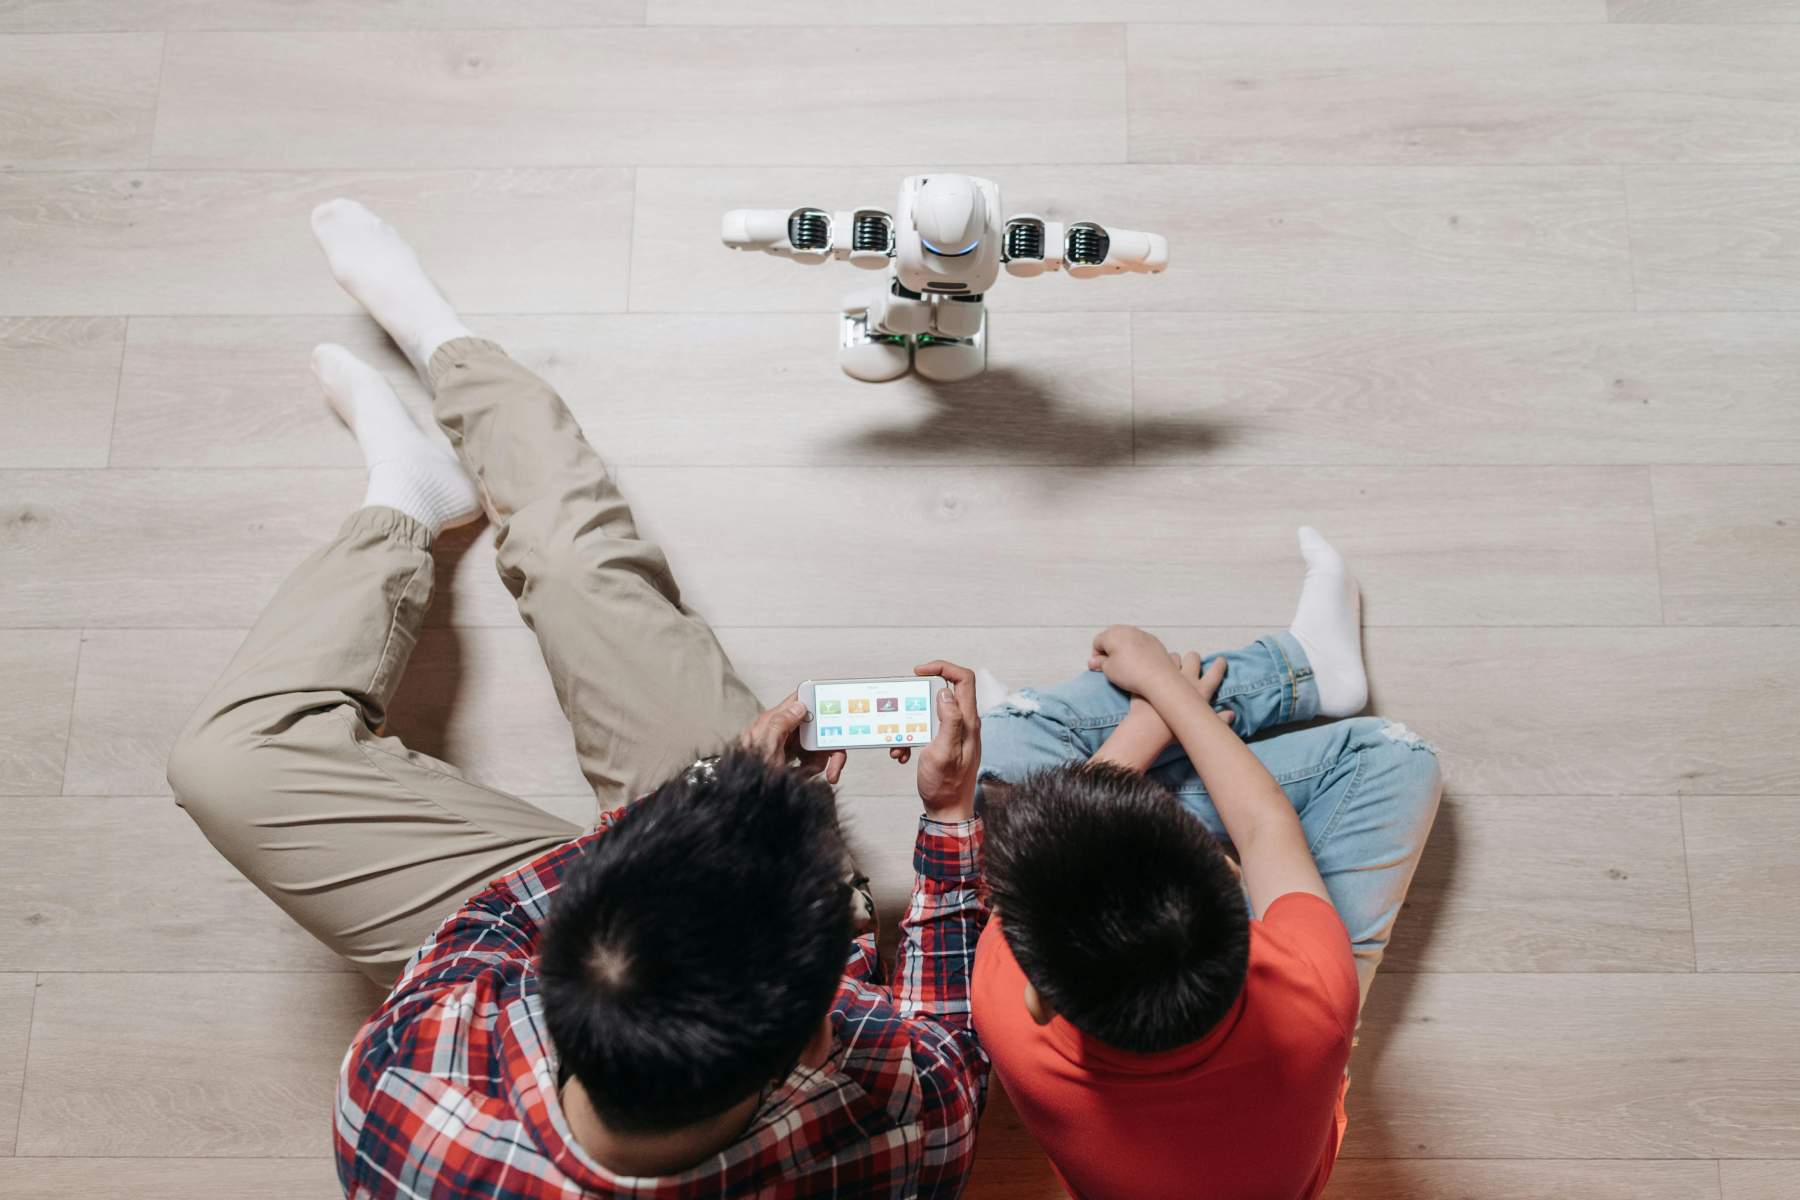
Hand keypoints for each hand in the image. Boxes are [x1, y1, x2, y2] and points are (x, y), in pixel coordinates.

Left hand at [740, 692, 845, 785]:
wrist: (745, 799)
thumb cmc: (749, 773)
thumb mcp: (765, 746)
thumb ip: (780, 722)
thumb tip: (799, 705)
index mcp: (774, 721)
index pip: (799, 701)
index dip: (818, 702)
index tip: (833, 714)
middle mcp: (782, 732)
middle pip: (814, 727)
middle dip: (825, 744)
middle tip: (831, 762)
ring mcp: (786, 746)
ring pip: (815, 746)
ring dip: (818, 762)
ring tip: (808, 773)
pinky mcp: (789, 761)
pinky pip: (810, 761)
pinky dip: (811, 769)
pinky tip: (802, 776)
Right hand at [892, 661, 980, 821]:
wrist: (947, 812)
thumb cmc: (945, 785)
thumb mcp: (944, 752)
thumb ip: (949, 721)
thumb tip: (945, 692)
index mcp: (968, 722)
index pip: (963, 679)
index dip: (942, 667)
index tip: (919, 671)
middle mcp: (965, 724)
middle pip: (945, 693)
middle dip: (918, 701)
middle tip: (902, 712)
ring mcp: (956, 733)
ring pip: (931, 713)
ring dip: (910, 724)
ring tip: (900, 744)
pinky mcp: (946, 743)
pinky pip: (926, 730)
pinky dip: (911, 738)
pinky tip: (903, 754)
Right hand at [1087, 625, 1182, 696]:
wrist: (1159, 677)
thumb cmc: (1130, 673)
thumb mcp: (1109, 670)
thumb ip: (1099, 663)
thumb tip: (1093, 661)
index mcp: (1112, 634)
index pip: (1097, 642)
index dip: (1096, 655)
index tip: (1101, 667)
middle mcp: (1127, 629)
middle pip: (1112, 637)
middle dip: (1109, 649)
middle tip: (1112, 665)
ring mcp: (1142, 633)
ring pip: (1127, 638)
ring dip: (1123, 648)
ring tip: (1126, 664)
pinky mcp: (1154, 640)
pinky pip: (1140, 642)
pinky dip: (1136, 649)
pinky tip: (1139, 662)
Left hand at [1117, 654, 1233, 748]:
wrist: (1151, 729)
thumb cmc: (1177, 732)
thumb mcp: (1203, 727)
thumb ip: (1220, 720)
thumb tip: (1232, 714)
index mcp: (1202, 690)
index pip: (1215, 672)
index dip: (1220, 665)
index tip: (1220, 660)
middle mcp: (1187, 678)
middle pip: (1193, 658)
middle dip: (1193, 658)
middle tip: (1191, 663)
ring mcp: (1167, 675)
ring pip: (1174, 657)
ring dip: (1173, 660)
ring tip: (1170, 667)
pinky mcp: (1150, 676)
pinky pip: (1155, 662)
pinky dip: (1156, 665)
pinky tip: (1152, 670)